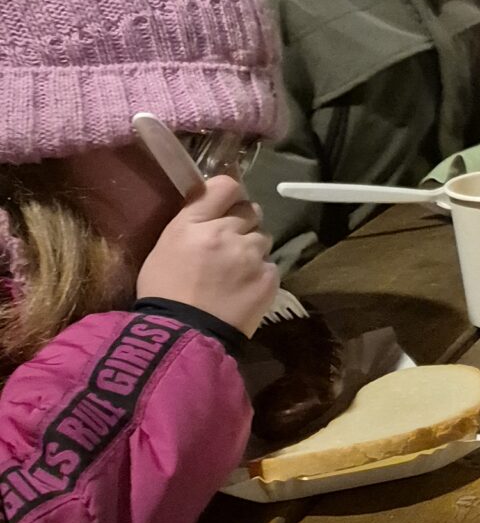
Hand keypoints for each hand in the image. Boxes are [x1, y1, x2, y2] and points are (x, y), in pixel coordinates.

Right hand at [137, 176, 277, 337]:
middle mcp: (225, 232)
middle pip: (251, 211)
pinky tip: (244, 289)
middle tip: (230, 244)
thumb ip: (190, 222)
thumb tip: (211, 207)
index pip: (226, 186)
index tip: (228, 205)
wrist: (183, 336)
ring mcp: (250, 255)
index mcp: (193, 223)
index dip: (230, 193)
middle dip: (243, 223)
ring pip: (263, 238)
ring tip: (236, 271)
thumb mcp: (164, 248)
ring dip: (253, 249)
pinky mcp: (268, 277)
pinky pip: (271, 265)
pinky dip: (261, 274)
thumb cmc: (165, 294)